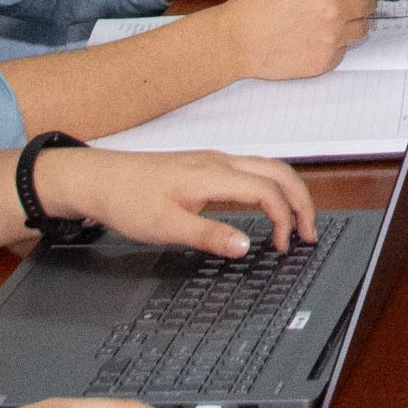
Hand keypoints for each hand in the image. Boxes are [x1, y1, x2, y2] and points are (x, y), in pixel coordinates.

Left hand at [36, 147, 317, 260]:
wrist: (97, 179)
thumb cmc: (126, 199)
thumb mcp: (164, 227)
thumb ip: (208, 236)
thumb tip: (244, 245)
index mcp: (212, 174)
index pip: (267, 190)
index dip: (284, 218)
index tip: (283, 246)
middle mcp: (219, 162)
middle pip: (279, 172)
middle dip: (302, 201)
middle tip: (309, 234)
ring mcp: (214, 161)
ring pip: (268, 168)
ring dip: (289, 192)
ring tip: (296, 223)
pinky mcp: (206, 166)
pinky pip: (253, 170)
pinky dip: (272, 187)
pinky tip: (266, 207)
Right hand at [216, 0, 377, 82]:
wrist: (235, 39)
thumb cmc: (257, 5)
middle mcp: (335, 7)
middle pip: (369, 3)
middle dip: (359, 2)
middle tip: (346, 3)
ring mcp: (332, 36)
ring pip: (362, 28)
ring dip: (351, 24)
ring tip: (329, 24)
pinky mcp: (325, 60)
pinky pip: (343, 50)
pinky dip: (335, 46)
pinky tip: (315, 41)